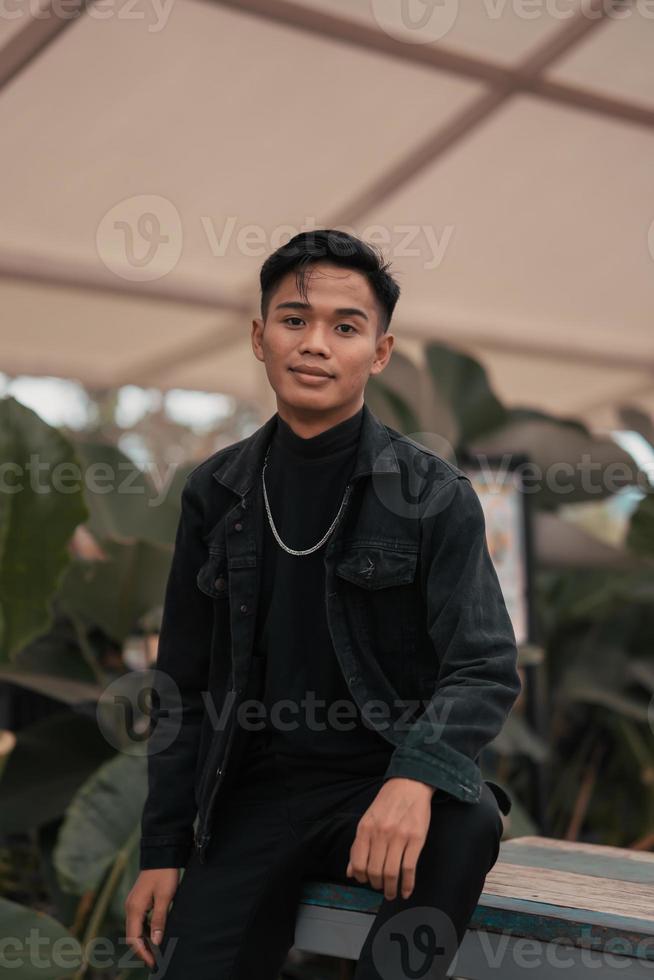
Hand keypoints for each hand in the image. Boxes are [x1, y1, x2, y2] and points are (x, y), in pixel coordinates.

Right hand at [125, 868, 179, 967]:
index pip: (134, 938)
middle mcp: (130, 907)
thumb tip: (156, 941)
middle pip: (132, 936)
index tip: (153, 963)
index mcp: (134, 908)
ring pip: (135, 929)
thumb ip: (159, 920)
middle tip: (156, 961)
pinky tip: (154, 936)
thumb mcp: (164, 897)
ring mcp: (133, 903)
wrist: (162, 854)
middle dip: (142, 950)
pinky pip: (139, 921)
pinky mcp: (139, 900)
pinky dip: (144, 931)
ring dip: (143, 941)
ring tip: (156, 952)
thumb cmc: (164, 874)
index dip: (142, 952)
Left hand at [346, 777, 434, 900]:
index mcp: (365, 829)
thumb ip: (358, 846)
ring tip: (392, 893)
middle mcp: (380, 833)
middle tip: (381, 888)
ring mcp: (399, 837)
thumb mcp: (367, 820)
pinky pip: (409, 868)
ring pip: (391, 873)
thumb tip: (350, 872)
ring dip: (391, 889)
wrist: (409, 785)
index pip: (358, 863)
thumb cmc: (387, 803)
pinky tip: (406, 891)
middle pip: (375, 871)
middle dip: (377, 886)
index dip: (361, 877)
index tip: (366, 881)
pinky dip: (407, 884)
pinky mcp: (416, 839)